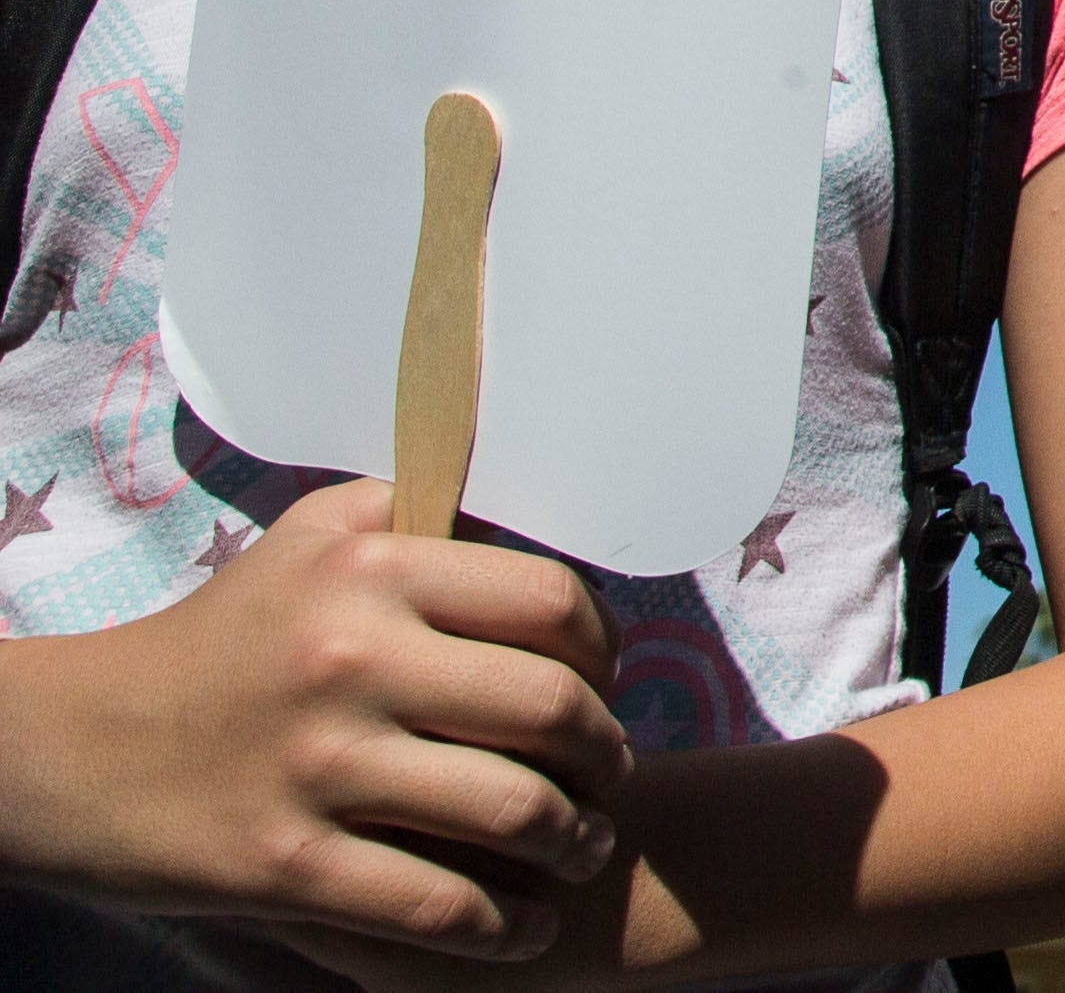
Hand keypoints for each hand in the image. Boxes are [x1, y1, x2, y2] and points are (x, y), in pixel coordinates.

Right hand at [0, 480, 627, 956]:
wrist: (72, 746)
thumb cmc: (220, 633)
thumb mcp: (312, 538)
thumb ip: (420, 517)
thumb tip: (536, 523)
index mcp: (371, 571)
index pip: (550, 602)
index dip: (605, 648)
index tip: (605, 679)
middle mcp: (351, 660)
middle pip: (550, 707)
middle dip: (606, 750)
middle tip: (612, 773)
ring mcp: (318, 767)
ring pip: (512, 810)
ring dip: (573, 838)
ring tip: (582, 845)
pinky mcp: (285, 865)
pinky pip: (435, 904)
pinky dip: (504, 926)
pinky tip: (526, 926)